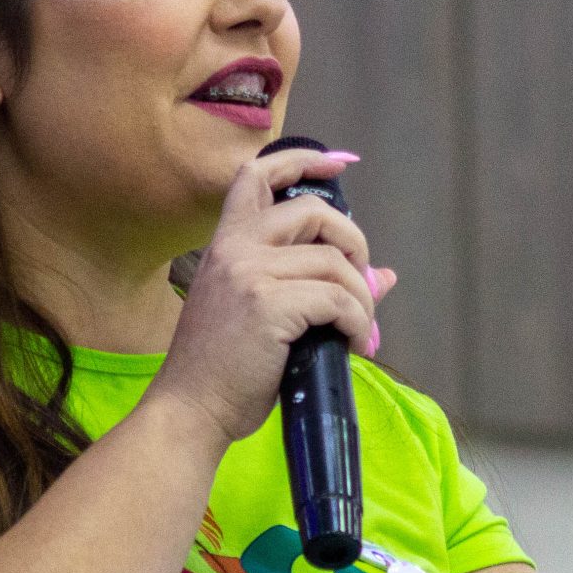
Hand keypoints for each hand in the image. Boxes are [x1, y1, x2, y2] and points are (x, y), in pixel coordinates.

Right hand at [153, 147, 398, 445]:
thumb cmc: (222, 373)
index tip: (337, 165)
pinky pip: (337, 299)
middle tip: (361, 280)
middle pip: (312, 211)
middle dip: (352, 240)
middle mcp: (235, 250)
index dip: (299, 161)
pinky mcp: (269, 305)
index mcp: (225, 247)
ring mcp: (250, 274)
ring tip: (360, 330)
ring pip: (333, 263)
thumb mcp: (262, 318)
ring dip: (360, 297)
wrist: (191, 411)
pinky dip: (358, 322)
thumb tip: (382, 277)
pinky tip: (356, 344)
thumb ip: (311, 287)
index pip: (254, 178)